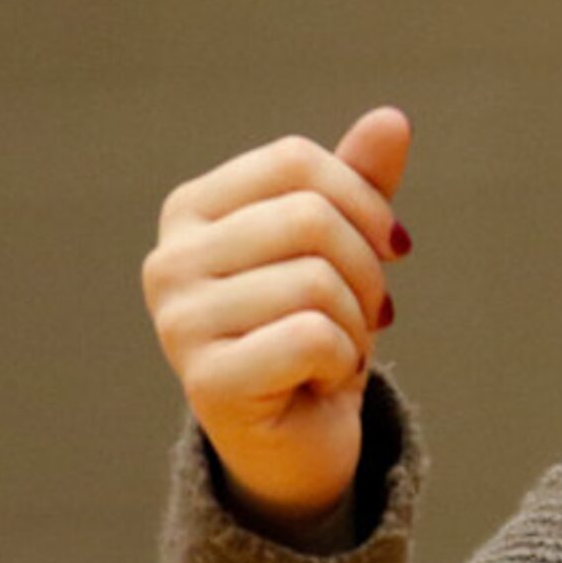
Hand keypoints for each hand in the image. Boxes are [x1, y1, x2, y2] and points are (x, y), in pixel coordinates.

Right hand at [142, 106, 410, 538]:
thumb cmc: (312, 334)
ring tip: (336, 352)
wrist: (295, 443)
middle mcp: (169, 259)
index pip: (295, 162)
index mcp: (191, 210)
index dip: (363, 202)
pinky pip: (312, 336)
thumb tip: (392, 119)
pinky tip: (321, 382)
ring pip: (317, 281)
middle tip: (365, 315)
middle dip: (365, 270)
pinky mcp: (205, 380)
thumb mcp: (342, 250)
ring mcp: (179, 321)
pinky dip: (341, 361)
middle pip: (309, 218)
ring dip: (356, 325)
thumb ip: (358, 184)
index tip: (389, 249)